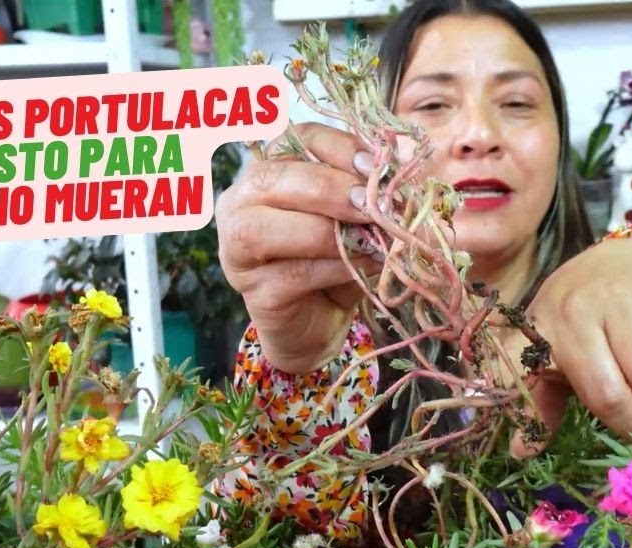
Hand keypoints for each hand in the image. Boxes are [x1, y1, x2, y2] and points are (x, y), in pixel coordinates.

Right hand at [216, 122, 381, 374]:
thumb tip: (393, 178)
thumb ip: (365, 194)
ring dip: (328, 231)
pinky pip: (293, 273)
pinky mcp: (254, 292)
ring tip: (372, 238)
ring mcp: (237, 250)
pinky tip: (365, 265)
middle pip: (273, 179)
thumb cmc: (333, 260)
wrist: (319, 323)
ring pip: (269, 228)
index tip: (377, 166)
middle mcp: (239, 204)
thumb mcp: (353, 219)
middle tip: (372, 204)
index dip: (337, 148)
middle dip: (329, 188)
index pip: (294, 140)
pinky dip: (335, 267)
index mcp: (266, 172)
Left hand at [502, 236, 631, 456]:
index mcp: (544, 334)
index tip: (600, 451)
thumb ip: (539, 402)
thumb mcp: (550, 354)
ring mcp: (620, 295)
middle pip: (611, 393)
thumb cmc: (577, 319)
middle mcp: (578, 312)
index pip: (547, 389)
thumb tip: (520, 452)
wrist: (611, 256)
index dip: (580, 426)